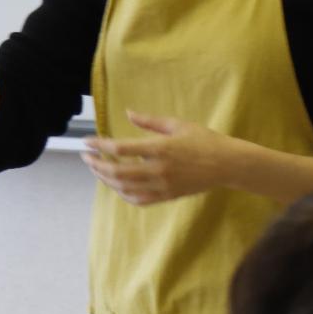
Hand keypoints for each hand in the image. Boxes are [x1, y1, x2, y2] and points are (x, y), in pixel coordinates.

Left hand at [81, 111, 231, 205]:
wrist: (226, 164)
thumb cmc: (203, 140)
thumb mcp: (177, 124)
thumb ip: (150, 121)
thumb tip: (128, 113)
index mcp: (160, 148)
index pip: (120, 149)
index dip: (100, 146)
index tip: (87, 142)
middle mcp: (158, 169)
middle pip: (117, 172)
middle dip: (97, 165)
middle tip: (86, 157)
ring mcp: (162, 186)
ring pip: (125, 188)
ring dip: (106, 179)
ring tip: (98, 169)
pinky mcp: (167, 196)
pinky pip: (139, 200)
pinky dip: (123, 193)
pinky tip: (117, 185)